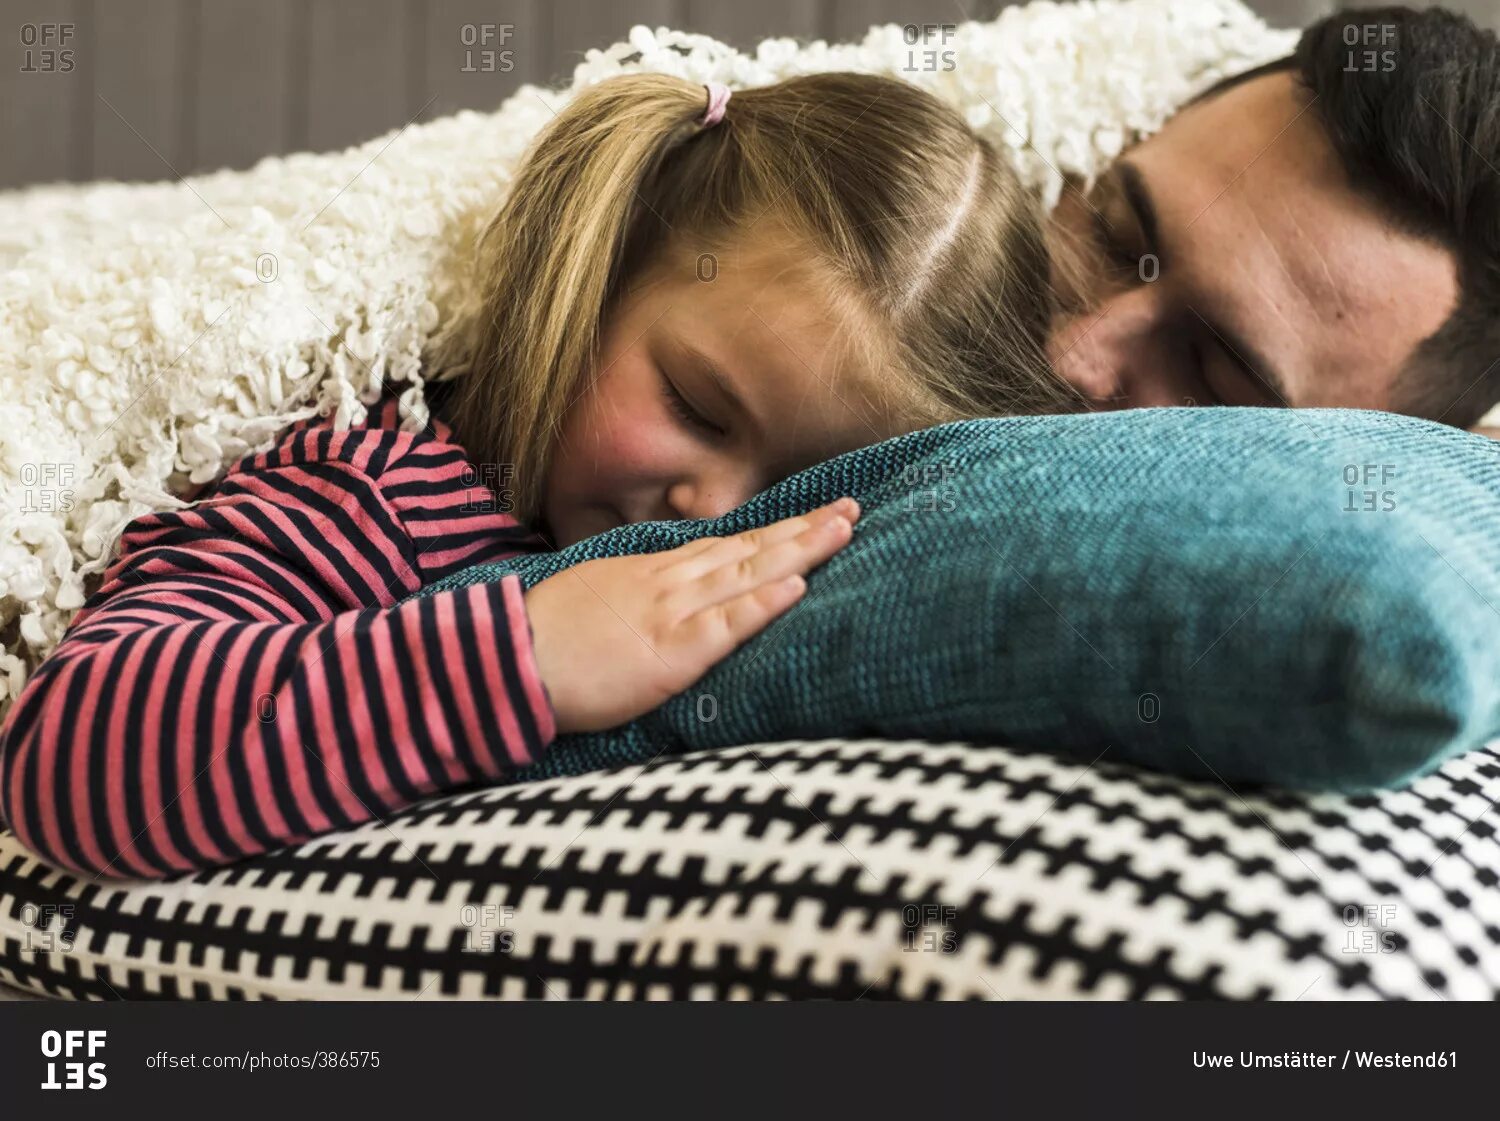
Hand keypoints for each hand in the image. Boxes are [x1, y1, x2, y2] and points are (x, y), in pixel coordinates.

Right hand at [523, 497, 860, 733]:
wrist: (506, 658)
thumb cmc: (546, 635)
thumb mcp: (599, 596)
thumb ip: (640, 591)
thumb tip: (668, 590)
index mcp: (655, 573)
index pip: (729, 545)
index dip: (777, 530)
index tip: (817, 514)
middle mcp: (671, 583)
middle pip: (750, 549)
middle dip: (804, 529)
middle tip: (852, 508)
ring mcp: (672, 613)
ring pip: (748, 574)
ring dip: (800, 551)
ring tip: (843, 531)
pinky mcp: (669, 652)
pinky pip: (724, 625)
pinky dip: (762, 603)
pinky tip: (796, 587)